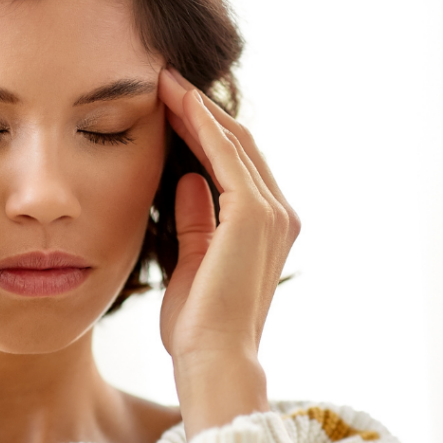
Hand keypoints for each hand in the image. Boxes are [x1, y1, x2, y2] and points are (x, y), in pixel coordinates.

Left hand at [158, 67, 299, 437]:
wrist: (212, 360)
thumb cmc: (198, 326)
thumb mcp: (191, 262)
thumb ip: (195, 220)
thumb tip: (187, 180)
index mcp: (265, 229)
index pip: (234, 165)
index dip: (203, 131)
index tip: (168, 106)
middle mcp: (278, 215)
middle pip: (239, 145)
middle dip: (201, 111)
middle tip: (164, 82)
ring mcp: (271, 213)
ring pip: (234, 142)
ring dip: (198, 109)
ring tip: (165, 83)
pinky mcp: (253, 215)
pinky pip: (227, 156)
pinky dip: (203, 125)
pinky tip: (178, 103)